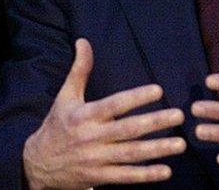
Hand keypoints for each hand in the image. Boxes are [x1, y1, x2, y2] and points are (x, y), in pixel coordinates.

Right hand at [23, 39, 186, 189]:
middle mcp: (92, 137)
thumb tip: (84, 41)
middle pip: (128, 129)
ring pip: (131, 154)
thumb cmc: (56, 125)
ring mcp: (96, 159)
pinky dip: (146, 175)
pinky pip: (125, 176)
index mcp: (85, 115)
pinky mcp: (99, 177)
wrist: (38, 163)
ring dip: (157, 149)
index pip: (114, 104)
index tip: (158, 90)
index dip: (136, 97)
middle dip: (155, 122)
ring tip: (180, 144)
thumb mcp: (65, 96)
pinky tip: (166, 170)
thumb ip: (79, 70)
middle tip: (179, 115)